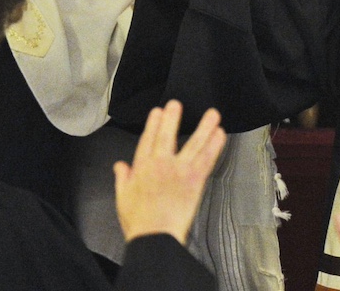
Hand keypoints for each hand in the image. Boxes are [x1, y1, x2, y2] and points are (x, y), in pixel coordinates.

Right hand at [114, 101, 226, 243]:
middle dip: (172, 118)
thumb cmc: (139, 221)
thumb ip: (122, 178)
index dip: (153, 125)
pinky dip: (215, 145)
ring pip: (193, 143)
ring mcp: (179, 170)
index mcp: (141, 168)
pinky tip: (220, 134)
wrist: (154, 236)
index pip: (147, 140)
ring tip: (212, 114)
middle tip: (176, 104)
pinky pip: (207, 158)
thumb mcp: (122, 198)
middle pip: (167, 135)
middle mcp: (160, 164)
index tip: (157, 112)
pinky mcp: (194, 179)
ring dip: (204, 126)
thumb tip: (119, 166)